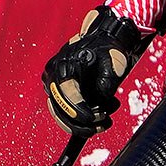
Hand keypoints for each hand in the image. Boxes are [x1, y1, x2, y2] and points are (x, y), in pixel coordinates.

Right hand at [42, 8, 145, 134]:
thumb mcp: (112, 62)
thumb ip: (106, 82)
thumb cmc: (107, 49)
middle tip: (102, 122)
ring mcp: (53, 84)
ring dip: (81, 125)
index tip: (93, 118)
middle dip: (81, 122)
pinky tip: (97, 122)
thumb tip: (101, 100)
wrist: (102, 40)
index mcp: (65, 65)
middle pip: (59, 108)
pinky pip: (63, 111)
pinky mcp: (58, 91)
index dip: (79, 110)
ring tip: (104, 122)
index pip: (66, 93)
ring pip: (60, 114)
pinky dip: (78, 120)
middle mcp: (54, 75)